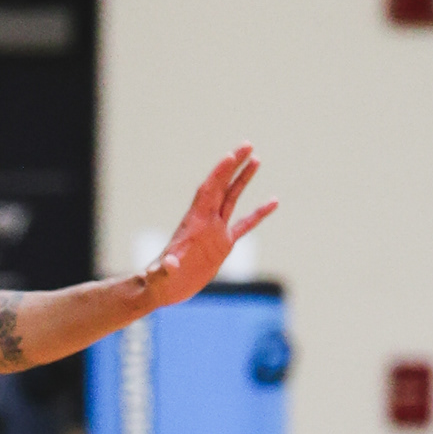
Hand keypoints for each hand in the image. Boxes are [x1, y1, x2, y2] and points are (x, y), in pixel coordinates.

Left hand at [142, 147, 277, 307]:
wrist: (164, 289)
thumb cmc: (159, 281)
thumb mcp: (161, 275)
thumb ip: (165, 269)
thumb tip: (170, 264)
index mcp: (193, 224)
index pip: (208, 192)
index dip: (218, 173)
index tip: (231, 155)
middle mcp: (205, 221)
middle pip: (221, 186)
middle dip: (233, 165)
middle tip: (247, 144)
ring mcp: (215, 231)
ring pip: (232, 198)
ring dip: (243, 179)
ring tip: (256, 159)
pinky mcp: (223, 245)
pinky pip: (245, 225)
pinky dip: (259, 213)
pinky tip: (272, 202)